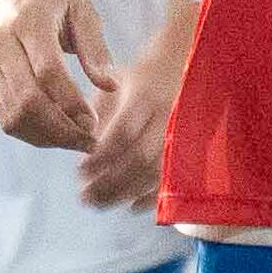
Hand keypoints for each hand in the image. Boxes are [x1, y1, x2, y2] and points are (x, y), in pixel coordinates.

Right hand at [0, 0, 114, 151]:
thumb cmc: (54, 0)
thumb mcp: (81, 11)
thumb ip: (95, 48)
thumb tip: (109, 86)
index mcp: (29, 22)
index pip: (47, 71)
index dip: (71, 101)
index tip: (94, 121)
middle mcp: (3, 45)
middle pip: (27, 99)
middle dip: (61, 128)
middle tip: (89, 140)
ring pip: (14, 114)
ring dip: (47, 136)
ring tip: (76, 141)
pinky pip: (5, 117)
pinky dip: (31, 133)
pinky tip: (56, 135)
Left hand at [77, 19, 187, 208]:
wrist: (183, 66)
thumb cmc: (140, 78)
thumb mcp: (114, 84)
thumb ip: (96, 112)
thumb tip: (79, 146)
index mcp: (143, 98)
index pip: (122, 133)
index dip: (100, 157)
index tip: (80, 172)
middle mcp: (166, 117)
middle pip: (139, 158)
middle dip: (110, 182)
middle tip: (85, 197)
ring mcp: (182, 135)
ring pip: (155, 172)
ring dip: (125, 192)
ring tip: (100, 204)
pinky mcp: (191, 149)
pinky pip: (172, 179)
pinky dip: (151, 196)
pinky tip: (131, 206)